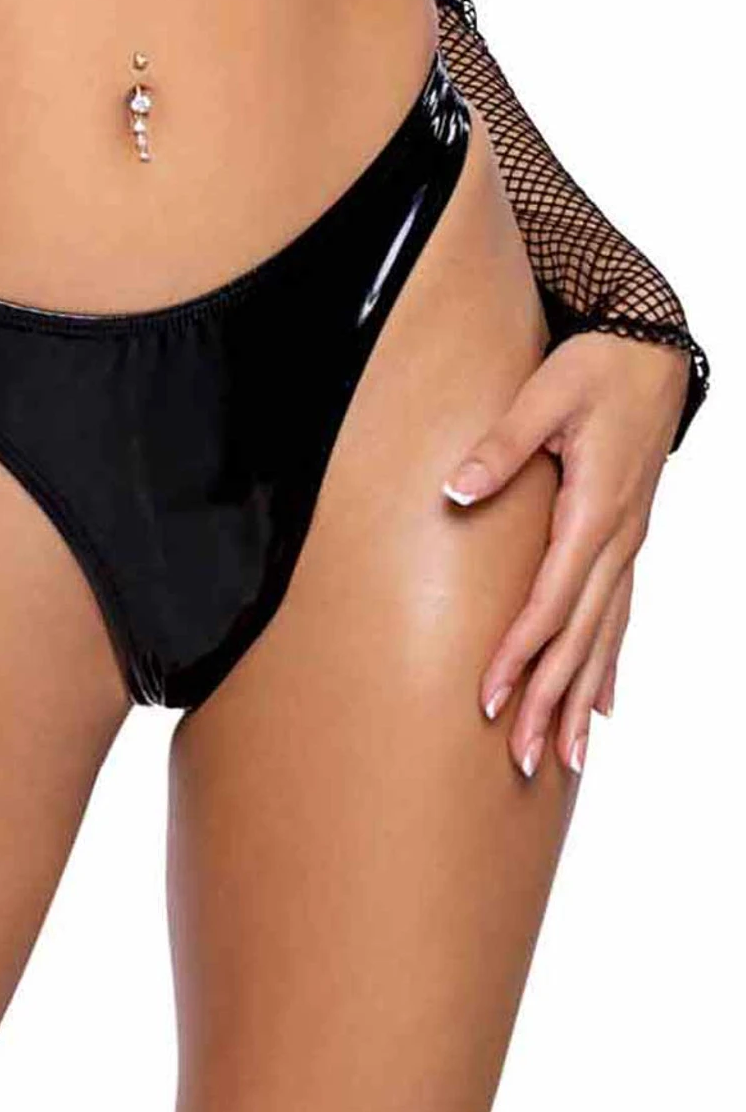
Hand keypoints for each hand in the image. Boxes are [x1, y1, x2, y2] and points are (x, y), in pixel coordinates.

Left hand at [442, 333, 688, 778]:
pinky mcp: (626, 543)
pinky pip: (620, 618)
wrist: (655, 350)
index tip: (487, 699)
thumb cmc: (598, 368)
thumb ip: (501, 444)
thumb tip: (456, 491)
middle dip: (548, 702)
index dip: (518, 655)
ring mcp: (628, 546)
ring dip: (581, 700)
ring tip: (564, 758)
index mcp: (594, 511)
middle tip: (521, 761)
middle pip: (580, 639)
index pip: (550, 602)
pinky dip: (609, 665)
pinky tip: (602, 706)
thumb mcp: (546, 392)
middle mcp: (617, 541)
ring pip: (605, 639)